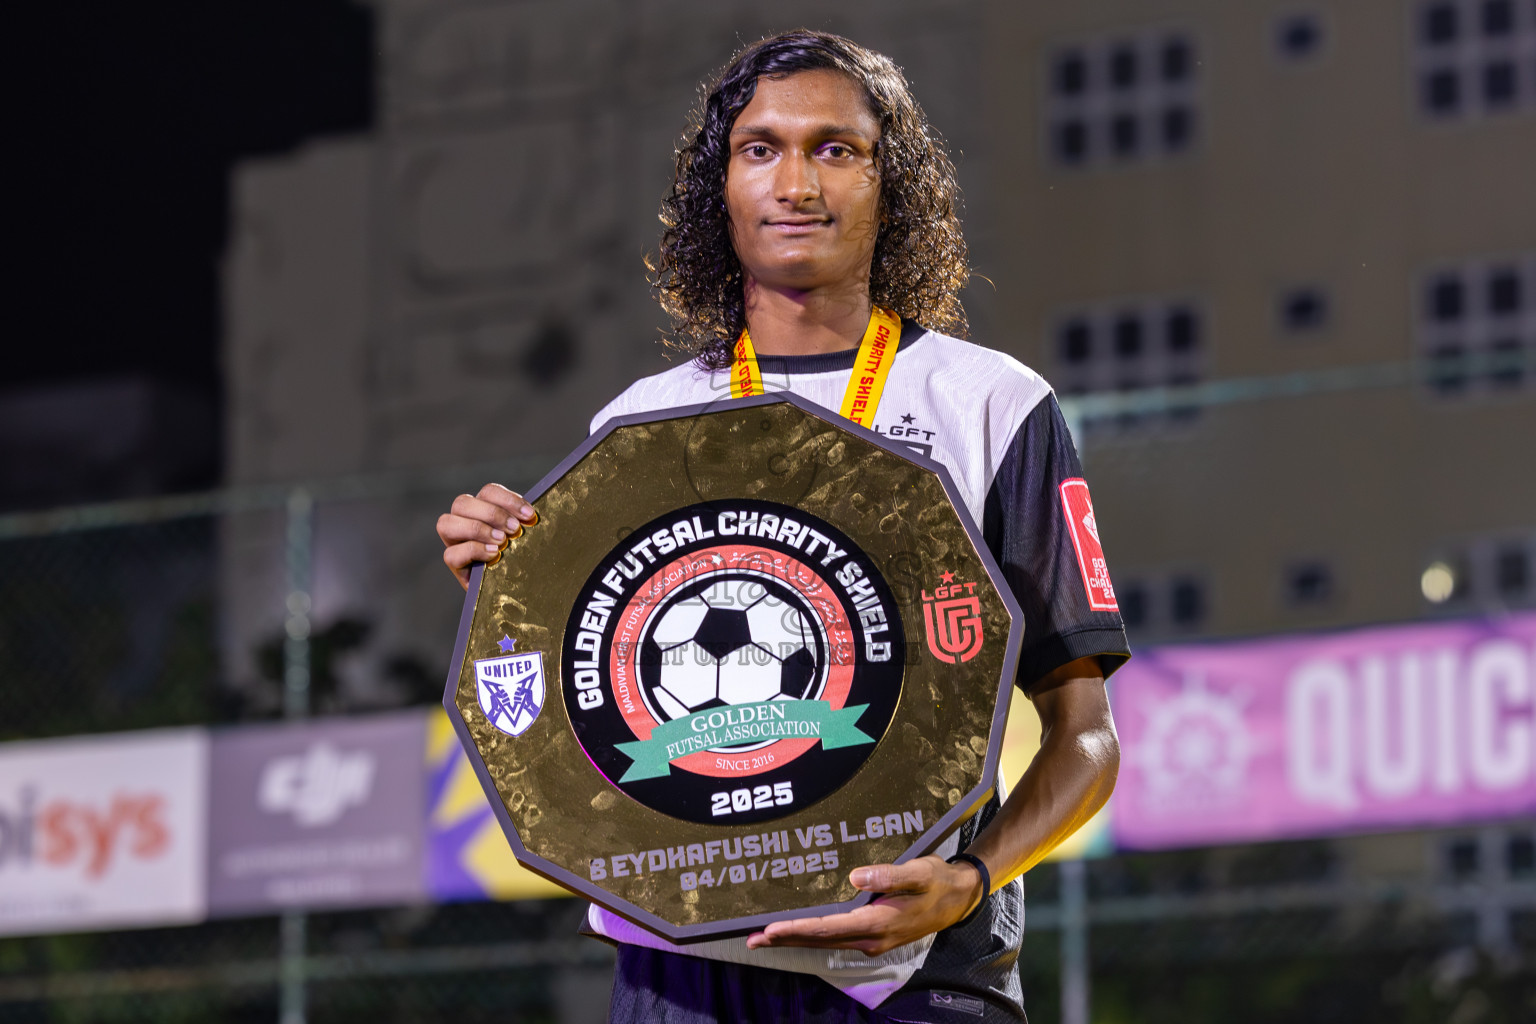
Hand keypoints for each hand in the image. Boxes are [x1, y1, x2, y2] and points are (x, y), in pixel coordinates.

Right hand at [437, 483, 539, 589]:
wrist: (515, 588)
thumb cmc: (521, 558)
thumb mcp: (524, 537)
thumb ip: (524, 524)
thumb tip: (532, 515)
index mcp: (482, 508)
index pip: (488, 492)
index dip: (507, 500)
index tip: (529, 514)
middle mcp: (463, 521)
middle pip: (462, 502)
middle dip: (491, 513)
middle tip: (514, 529)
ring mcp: (454, 542)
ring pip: (446, 523)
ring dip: (476, 529)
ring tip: (501, 541)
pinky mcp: (454, 565)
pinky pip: (451, 554)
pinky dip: (473, 550)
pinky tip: (493, 554)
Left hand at [744, 855, 984, 955]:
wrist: (960, 898)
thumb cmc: (937, 882)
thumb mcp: (918, 873)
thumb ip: (888, 875)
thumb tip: (856, 877)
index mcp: (877, 925)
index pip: (827, 929)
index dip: (796, 929)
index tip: (770, 929)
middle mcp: (870, 938)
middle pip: (819, 940)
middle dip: (785, 940)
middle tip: (753, 939)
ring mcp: (872, 940)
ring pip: (825, 941)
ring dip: (795, 939)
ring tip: (766, 938)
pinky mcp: (874, 935)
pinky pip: (835, 937)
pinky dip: (812, 934)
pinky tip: (801, 930)